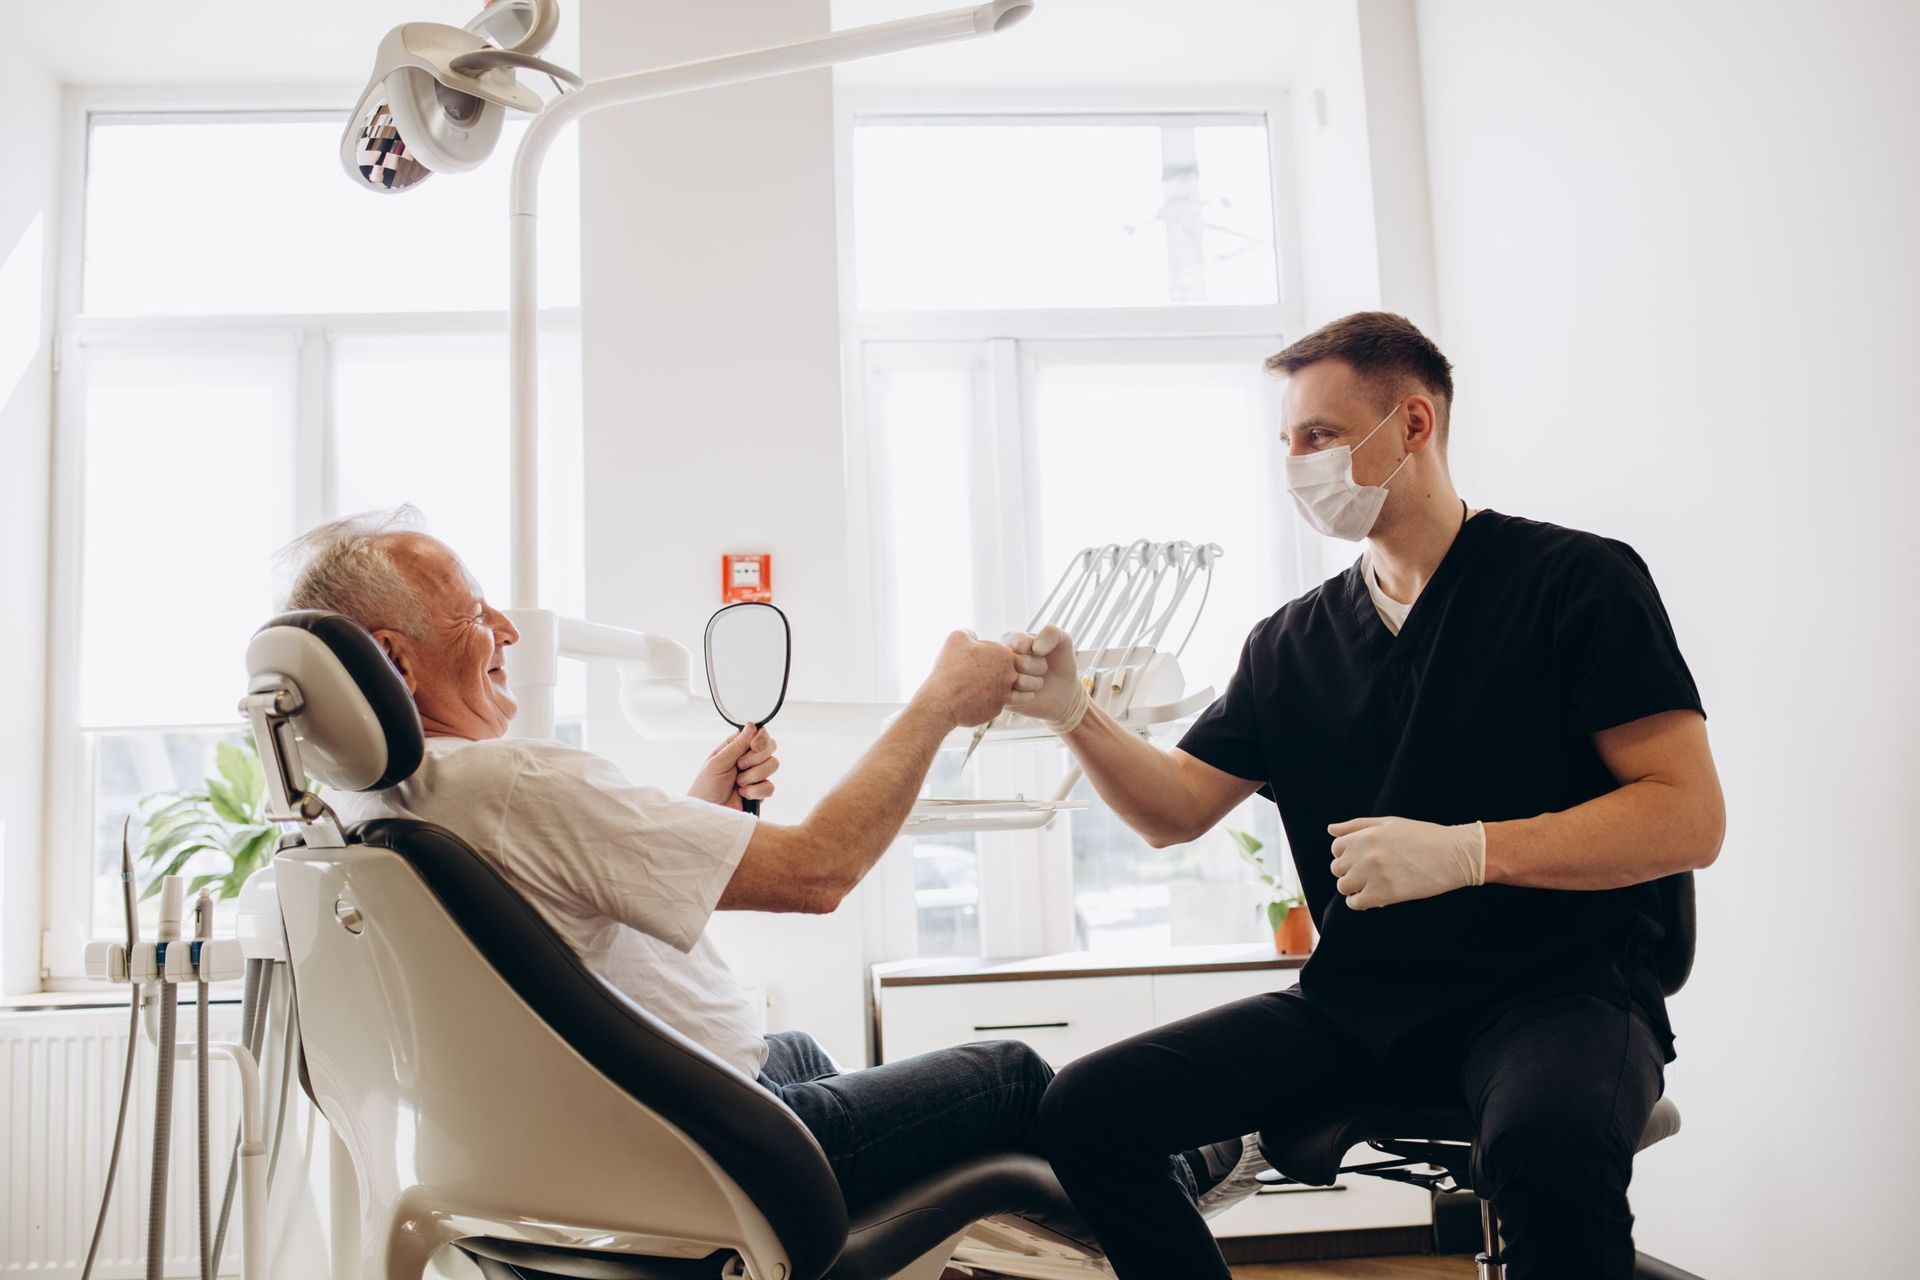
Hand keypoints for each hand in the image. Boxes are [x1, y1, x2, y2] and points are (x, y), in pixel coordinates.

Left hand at [690, 723, 779, 809]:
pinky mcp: (760, 791)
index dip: (761, 738)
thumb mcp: (718, 762)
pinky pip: (770, 787)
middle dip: (756, 759)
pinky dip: (756, 791)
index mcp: (736, 747)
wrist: (708, 812)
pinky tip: (743, 794)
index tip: (753, 746)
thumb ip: (737, 745)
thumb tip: (752, 725)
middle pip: (771, 747)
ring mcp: (756, 775)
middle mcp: (748, 758)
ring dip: (754, 775)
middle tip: (739, 766)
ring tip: (738, 783)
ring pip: (773, 765)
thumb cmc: (705, 786)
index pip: (759, 733)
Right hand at [913, 630, 1018, 728]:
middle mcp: (1010, 675)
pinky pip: (997, 704)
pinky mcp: (998, 710)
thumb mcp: (957, 638)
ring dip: (1000, 688)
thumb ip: (970, 633)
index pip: (1005, 652)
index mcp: (1004, 654)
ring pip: (1009, 690)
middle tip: (981, 673)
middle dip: (999, 671)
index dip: (991, 654)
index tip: (979, 658)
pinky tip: (977, 699)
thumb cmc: (949, 668)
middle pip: (1010, 670)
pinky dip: (990, 702)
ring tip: (984, 687)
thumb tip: (973, 637)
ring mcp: (1005, 694)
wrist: (943, 700)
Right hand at [1006, 624, 1084, 728]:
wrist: (1063, 692)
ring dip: (1034, 683)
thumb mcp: (1061, 641)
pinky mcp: (1001, 698)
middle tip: (1040, 669)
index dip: (1038, 651)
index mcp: (1010, 639)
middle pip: (1020, 662)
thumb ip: (1051, 633)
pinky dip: (1028, 697)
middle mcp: (999, 658)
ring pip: (1017, 681)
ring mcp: (998, 678)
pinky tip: (1030, 694)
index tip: (1041, 653)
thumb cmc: (1059, 662)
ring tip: (1035, 681)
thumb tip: (1036, 648)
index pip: (1020, 643)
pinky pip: (1013, 699)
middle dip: (1038, 667)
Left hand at [1328, 816, 1485, 909]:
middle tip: (1368, 874)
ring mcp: (1372, 875)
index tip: (1361, 859)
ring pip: (1343, 887)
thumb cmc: (1423, 836)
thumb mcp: (1389, 823)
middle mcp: (1365, 854)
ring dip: (1353, 888)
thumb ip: (1357, 826)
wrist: (1454, 855)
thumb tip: (1330, 829)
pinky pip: (1355, 903)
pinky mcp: (1383, 894)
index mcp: (1366, 835)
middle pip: (1337, 868)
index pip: (1336, 848)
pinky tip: (1373, 897)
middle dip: (1349, 871)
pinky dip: (1359, 902)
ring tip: (1370, 886)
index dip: (1347, 855)